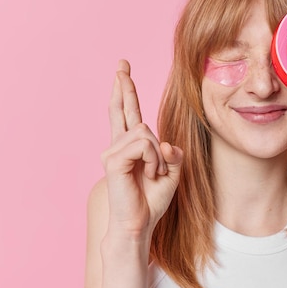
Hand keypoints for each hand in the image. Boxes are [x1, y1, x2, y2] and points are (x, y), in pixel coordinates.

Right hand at [100, 59, 182, 239]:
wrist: (139, 224)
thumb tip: (165, 142)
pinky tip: (149, 174)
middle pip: (122, 108)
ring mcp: (113, 151)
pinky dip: (154, 161)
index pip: (127, 113)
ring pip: (146, 132)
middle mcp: (119, 145)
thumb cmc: (151, 201)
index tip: (122, 71)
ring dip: (159, 156)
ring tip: (154, 174)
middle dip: (124, 85)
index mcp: (131, 146)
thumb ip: (173, 154)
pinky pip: (144, 145)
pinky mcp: (113, 160)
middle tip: (122, 63)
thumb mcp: (171, 173)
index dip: (125, 92)